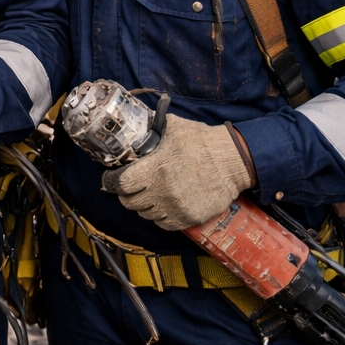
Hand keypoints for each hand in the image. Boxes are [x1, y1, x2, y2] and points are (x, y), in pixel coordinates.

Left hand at [102, 115, 252, 229]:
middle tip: (129, 186)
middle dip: (125, 194)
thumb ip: (151, 126)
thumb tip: (134, 121)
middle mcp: (163, 192)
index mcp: (155, 169)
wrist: (233, 162)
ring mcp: (176, 207)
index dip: (111, 182)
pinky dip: (159, 216)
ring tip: (148, 194)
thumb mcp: (172, 127)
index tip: (110, 179)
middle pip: (129, 202)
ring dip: (143, 205)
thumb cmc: (202, 142)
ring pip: (146, 214)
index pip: (120, 184)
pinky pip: (164, 224)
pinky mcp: (189, 218)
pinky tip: (162, 204)